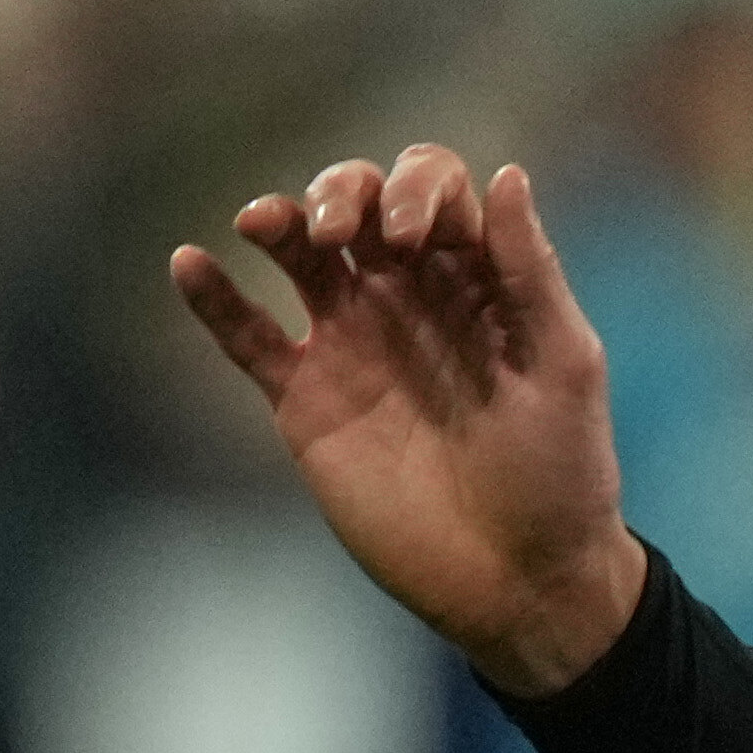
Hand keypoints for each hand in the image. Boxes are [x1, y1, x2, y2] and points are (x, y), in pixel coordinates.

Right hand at [164, 143, 653, 699]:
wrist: (516, 580)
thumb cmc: (560, 473)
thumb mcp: (563, 366)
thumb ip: (528, 273)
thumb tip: (508, 172)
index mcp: (474, 282)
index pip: (433, 193)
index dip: (417, 189)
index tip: (410, 234)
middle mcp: (408, 299)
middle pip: (357, 207)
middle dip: (340, 192)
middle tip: (335, 231)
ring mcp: (351, 346)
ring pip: (297, 257)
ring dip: (277, 222)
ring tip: (259, 222)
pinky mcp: (305, 399)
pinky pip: (247, 335)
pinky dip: (214, 298)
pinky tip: (189, 263)